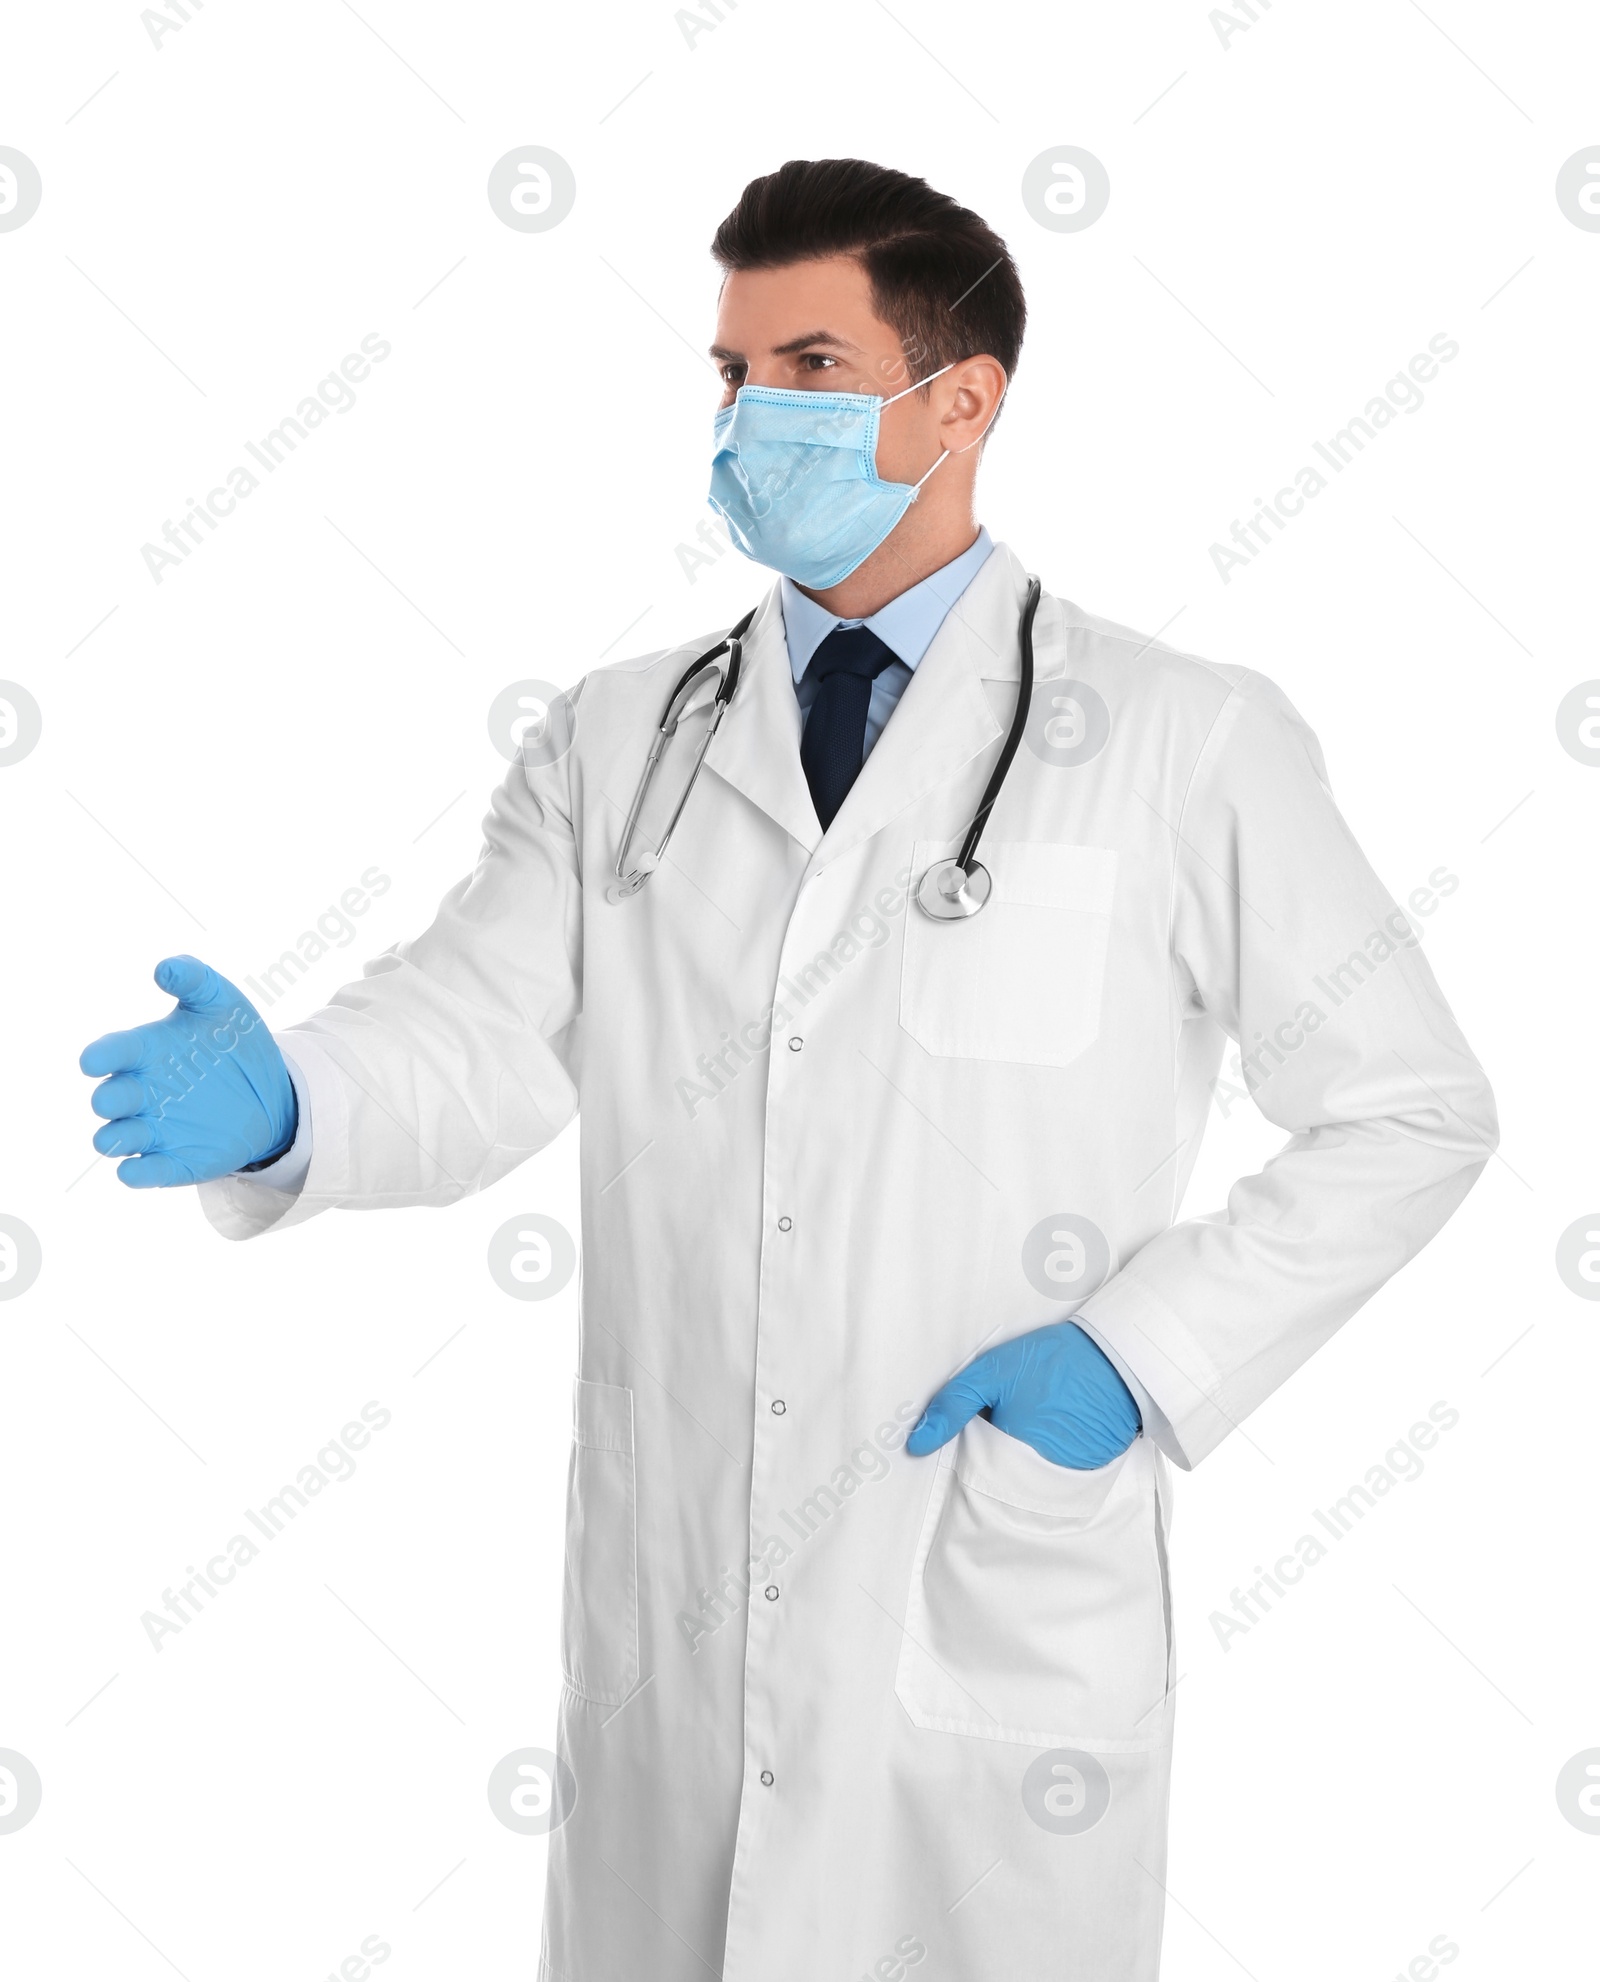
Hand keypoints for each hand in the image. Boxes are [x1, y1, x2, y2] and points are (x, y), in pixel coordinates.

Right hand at [80, 956, 296, 1187]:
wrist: (272, 1090)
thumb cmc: (233, 1041)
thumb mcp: (221, 1003)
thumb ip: (194, 979)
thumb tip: (164, 967)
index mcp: (144, 1052)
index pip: (112, 1052)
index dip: (100, 1056)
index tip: (92, 1060)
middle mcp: (140, 1092)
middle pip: (108, 1099)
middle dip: (107, 1099)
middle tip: (114, 1098)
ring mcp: (153, 1129)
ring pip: (116, 1139)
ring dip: (115, 1139)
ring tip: (123, 1137)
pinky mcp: (172, 1161)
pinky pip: (144, 1172)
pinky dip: (137, 1174)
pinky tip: (135, 1171)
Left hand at [905, 1321, 1140, 1469]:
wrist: (1117, 1357)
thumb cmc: (1051, 1362)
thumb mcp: (992, 1372)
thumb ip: (952, 1406)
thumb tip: (916, 1445)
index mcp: (1010, 1453)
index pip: (977, 1465)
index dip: (976, 1442)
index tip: (984, 1421)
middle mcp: (1040, 1475)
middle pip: (1004, 1474)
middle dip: (1001, 1449)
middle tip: (1014, 1413)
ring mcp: (1069, 1475)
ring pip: (1032, 1472)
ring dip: (1029, 1451)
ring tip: (1040, 1413)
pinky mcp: (1092, 1469)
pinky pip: (1062, 1469)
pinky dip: (1056, 1450)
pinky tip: (1059, 1420)